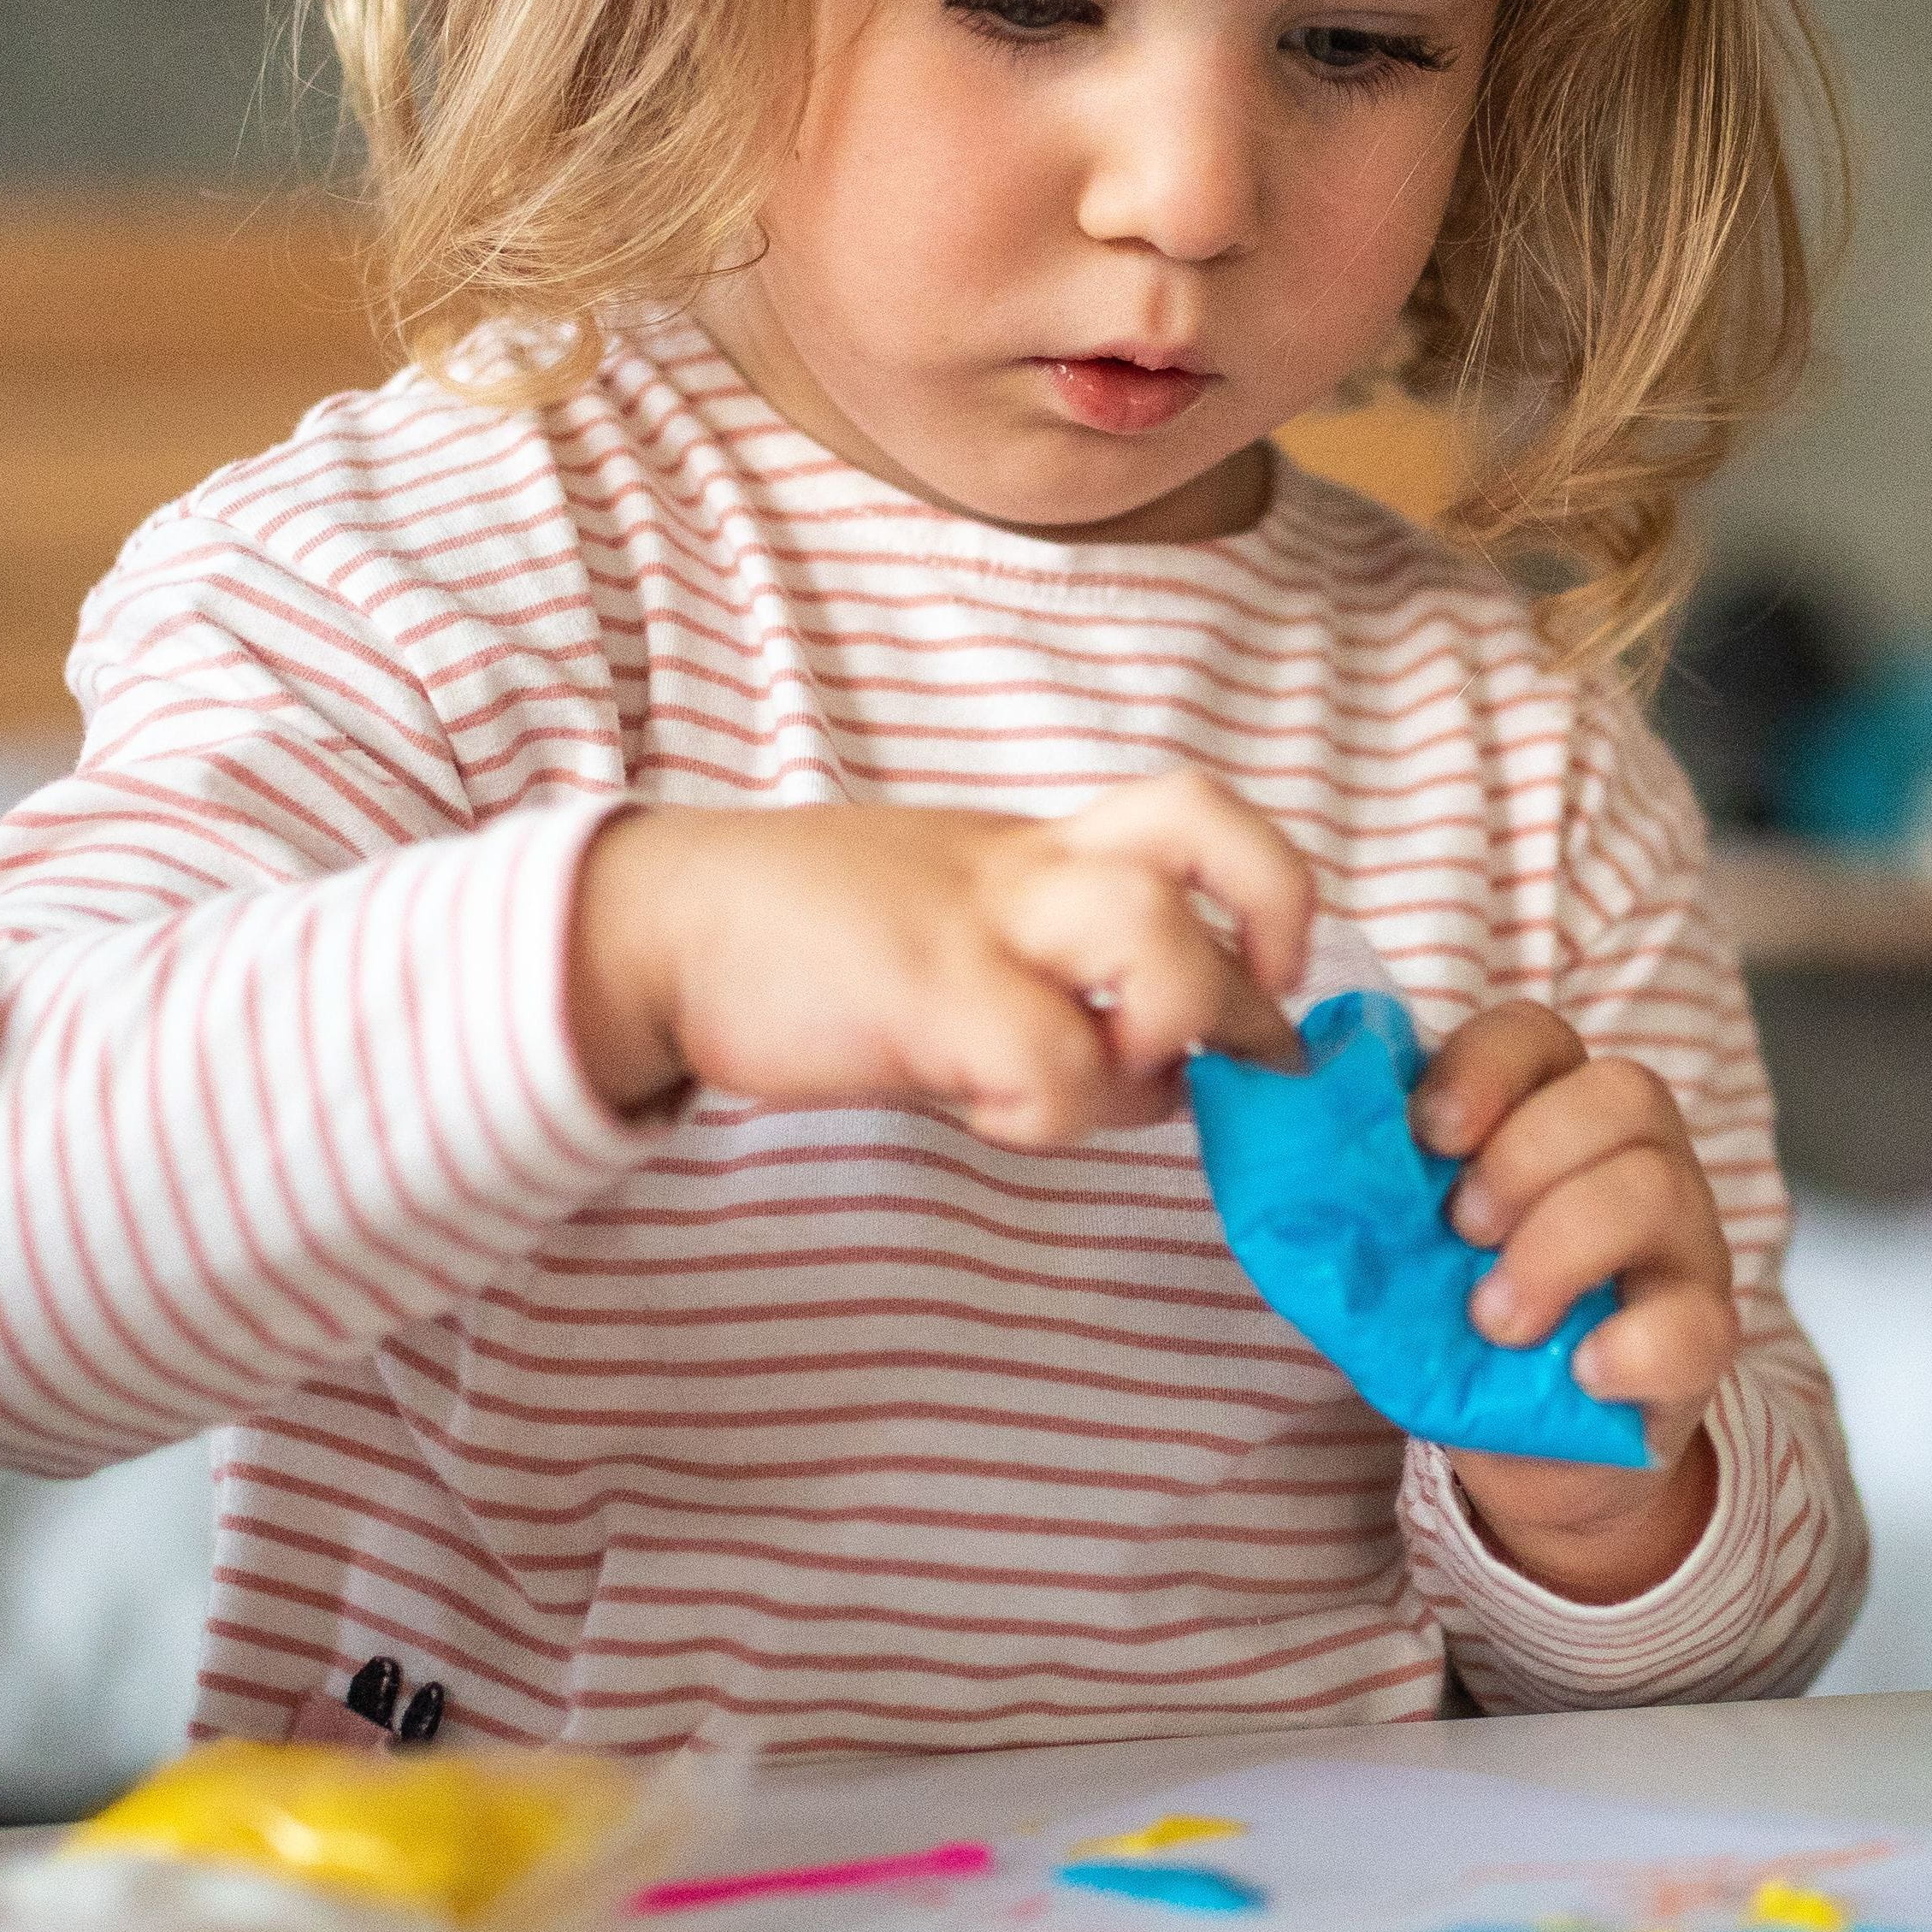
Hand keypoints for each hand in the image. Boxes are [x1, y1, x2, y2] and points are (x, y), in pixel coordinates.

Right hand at [569, 777, 1308, 1142]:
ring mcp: (978, 921)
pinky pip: (1051, 1060)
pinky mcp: (925, 992)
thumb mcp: (953, 933)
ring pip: (1153, 933)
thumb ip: (1059, 985)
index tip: (1269, 974)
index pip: (1194, 815)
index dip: (1267, 888)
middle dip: (1266, 940)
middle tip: (1247, 1036)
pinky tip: (995, 1117)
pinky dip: (1053, 1113)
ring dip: (1171, 1027)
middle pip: (1208, 833)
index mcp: (1039, 848)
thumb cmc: (811, 946)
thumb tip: (1165, 1079)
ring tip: (1116, 1080)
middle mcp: (1027, 865)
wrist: (662, 928)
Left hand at [1407, 1002, 1730, 1603]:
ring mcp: (1683, 1244)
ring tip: (1496, 1321)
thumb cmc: (1463, 1327)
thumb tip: (1282, 1161)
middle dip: (1524, 1155)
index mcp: (1554, 1114)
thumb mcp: (1403, 1256)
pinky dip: (1630, 1345)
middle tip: (1461, 1234)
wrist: (1535, 1451)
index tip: (1425, 1134)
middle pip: (1621, 1091)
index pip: (1537, 1035)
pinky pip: (1697, 1322)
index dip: (1483, 1066)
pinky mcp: (1706, 1339)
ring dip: (1559, 1247)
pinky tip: (1579, 1372)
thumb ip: (1364, 1204)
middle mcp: (1636, 1158)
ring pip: (1657, 1188)